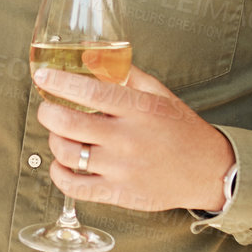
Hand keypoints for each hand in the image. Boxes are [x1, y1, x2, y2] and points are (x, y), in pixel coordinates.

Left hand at [33, 64, 234, 212]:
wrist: (208, 171)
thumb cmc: (181, 129)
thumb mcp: (159, 94)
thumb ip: (126, 75)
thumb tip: (93, 57)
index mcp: (138, 110)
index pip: (90, 93)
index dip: (60, 82)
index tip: (43, 75)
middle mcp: (128, 139)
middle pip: (69, 124)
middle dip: (47, 112)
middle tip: (47, 108)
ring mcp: (122, 169)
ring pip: (67, 154)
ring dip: (54, 140)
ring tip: (59, 134)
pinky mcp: (119, 194)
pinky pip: (75, 187)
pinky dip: (58, 174)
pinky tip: (62, 163)